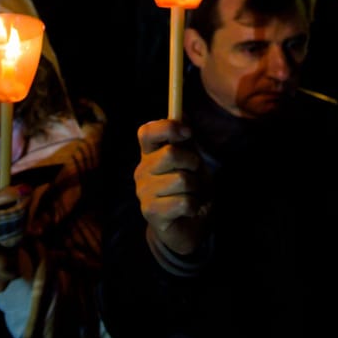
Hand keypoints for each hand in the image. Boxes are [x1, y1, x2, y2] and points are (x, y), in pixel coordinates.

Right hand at [135, 119, 209, 255]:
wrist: (189, 226)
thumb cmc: (189, 189)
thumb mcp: (190, 161)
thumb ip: (185, 140)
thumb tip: (182, 111)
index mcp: (149, 154)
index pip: (147, 132)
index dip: (167, 127)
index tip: (187, 131)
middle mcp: (141, 171)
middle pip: (171, 153)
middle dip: (193, 162)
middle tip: (194, 173)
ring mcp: (143, 192)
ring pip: (182, 180)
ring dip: (196, 188)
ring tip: (191, 195)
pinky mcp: (150, 212)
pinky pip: (184, 202)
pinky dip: (194, 206)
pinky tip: (189, 210)